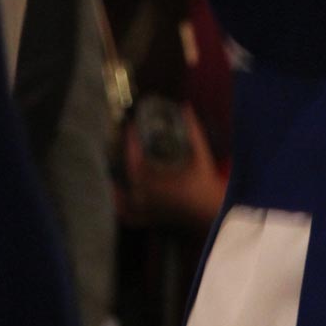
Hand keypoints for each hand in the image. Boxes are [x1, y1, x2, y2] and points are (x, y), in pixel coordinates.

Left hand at [115, 106, 226, 233]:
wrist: (213, 214)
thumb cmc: (206, 184)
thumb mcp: (201, 154)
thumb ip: (193, 130)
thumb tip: (186, 106)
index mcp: (157, 181)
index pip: (135, 159)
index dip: (131, 142)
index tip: (130, 128)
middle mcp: (147, 197)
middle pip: (124, 179)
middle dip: (120, 161)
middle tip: (118, 146)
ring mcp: (148, 210)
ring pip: (123, 202)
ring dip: (116, 189)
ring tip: (113, 175)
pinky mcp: (152, 219)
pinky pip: (131, 217)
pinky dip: (123, 210)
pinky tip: (120, 203)